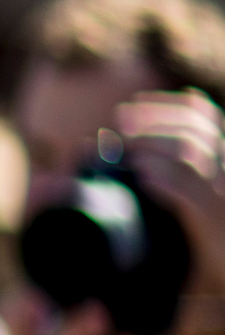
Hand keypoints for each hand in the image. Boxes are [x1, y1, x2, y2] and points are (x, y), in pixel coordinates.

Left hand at [116, 89, 224, 299]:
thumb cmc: (214, 230)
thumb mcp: (202, 191)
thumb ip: (180, 168)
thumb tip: (135, 154)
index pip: (202, 113)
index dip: (166, 105)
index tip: (133, 105)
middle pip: (191, 129)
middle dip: (151, 122)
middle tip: (120, 124)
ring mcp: (224, 190)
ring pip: (190, 155)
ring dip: (153, 148)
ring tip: (127, 152)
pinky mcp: (215, 217)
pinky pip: (190, 193)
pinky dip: (164, 181)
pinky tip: (143, 179)